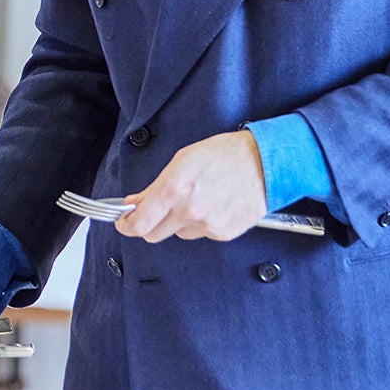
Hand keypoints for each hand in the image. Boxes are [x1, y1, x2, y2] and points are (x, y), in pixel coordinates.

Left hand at [116, 130, 267, 242]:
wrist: (265, 163)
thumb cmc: (225, 155)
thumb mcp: (181, 161)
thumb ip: (155, 187)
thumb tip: (135, 203)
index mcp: (174, 189)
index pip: (139, 223)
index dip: (127, 226)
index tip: (124, 223)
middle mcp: (189, 211)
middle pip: (154, 234)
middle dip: (151, 223)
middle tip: (157, 210)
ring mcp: (208, 225)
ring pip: (179, 234)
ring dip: (179, 222)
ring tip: (197, 199)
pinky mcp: (224, 234)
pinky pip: (201, 234)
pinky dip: (201, 224)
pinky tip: (213, 205)